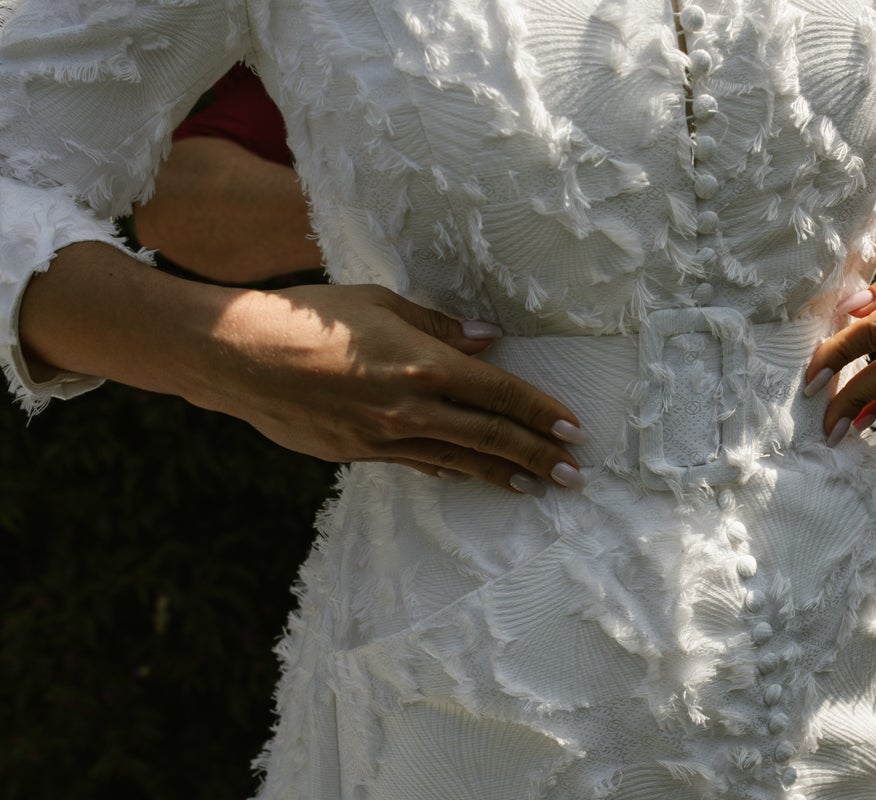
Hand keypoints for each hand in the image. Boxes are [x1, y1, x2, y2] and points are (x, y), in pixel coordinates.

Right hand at [189, 283, 586, 494]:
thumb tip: (488, 340)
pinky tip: (474, 477)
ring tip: (536, 486)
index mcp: (423, 365)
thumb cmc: (312, 317)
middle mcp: (410, 408)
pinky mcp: (359, 455)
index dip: (539, 413)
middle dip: (537, 455)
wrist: (239, 356)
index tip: (572, 430)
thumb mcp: (382, 304)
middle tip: (574, 474)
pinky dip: (452, 471)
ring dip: (502, 474)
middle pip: (490, 436)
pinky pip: (418, 465)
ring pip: (458, 460)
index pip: (499, 393)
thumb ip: (440, 327)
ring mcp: (384, 438)